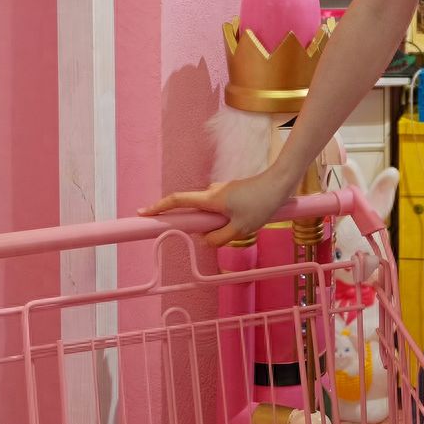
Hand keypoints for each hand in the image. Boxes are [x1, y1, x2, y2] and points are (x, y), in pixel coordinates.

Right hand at [140, 162, 296, 247]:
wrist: (281, 182)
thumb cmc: (262, 204)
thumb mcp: (240, 229)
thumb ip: (218, 238)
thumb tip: (204, 240)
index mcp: (210, 198)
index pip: (177, 201)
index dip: (159, 207)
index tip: (143, 214)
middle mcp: (213, 191)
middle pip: (196, 210)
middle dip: (203, 225)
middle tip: (225, 229)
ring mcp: (222, 191)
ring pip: (212, 213)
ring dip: (221, 223)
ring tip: (247, 223)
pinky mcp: (232, 193)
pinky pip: (222, 209)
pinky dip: (228, 219)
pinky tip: (249, 219)